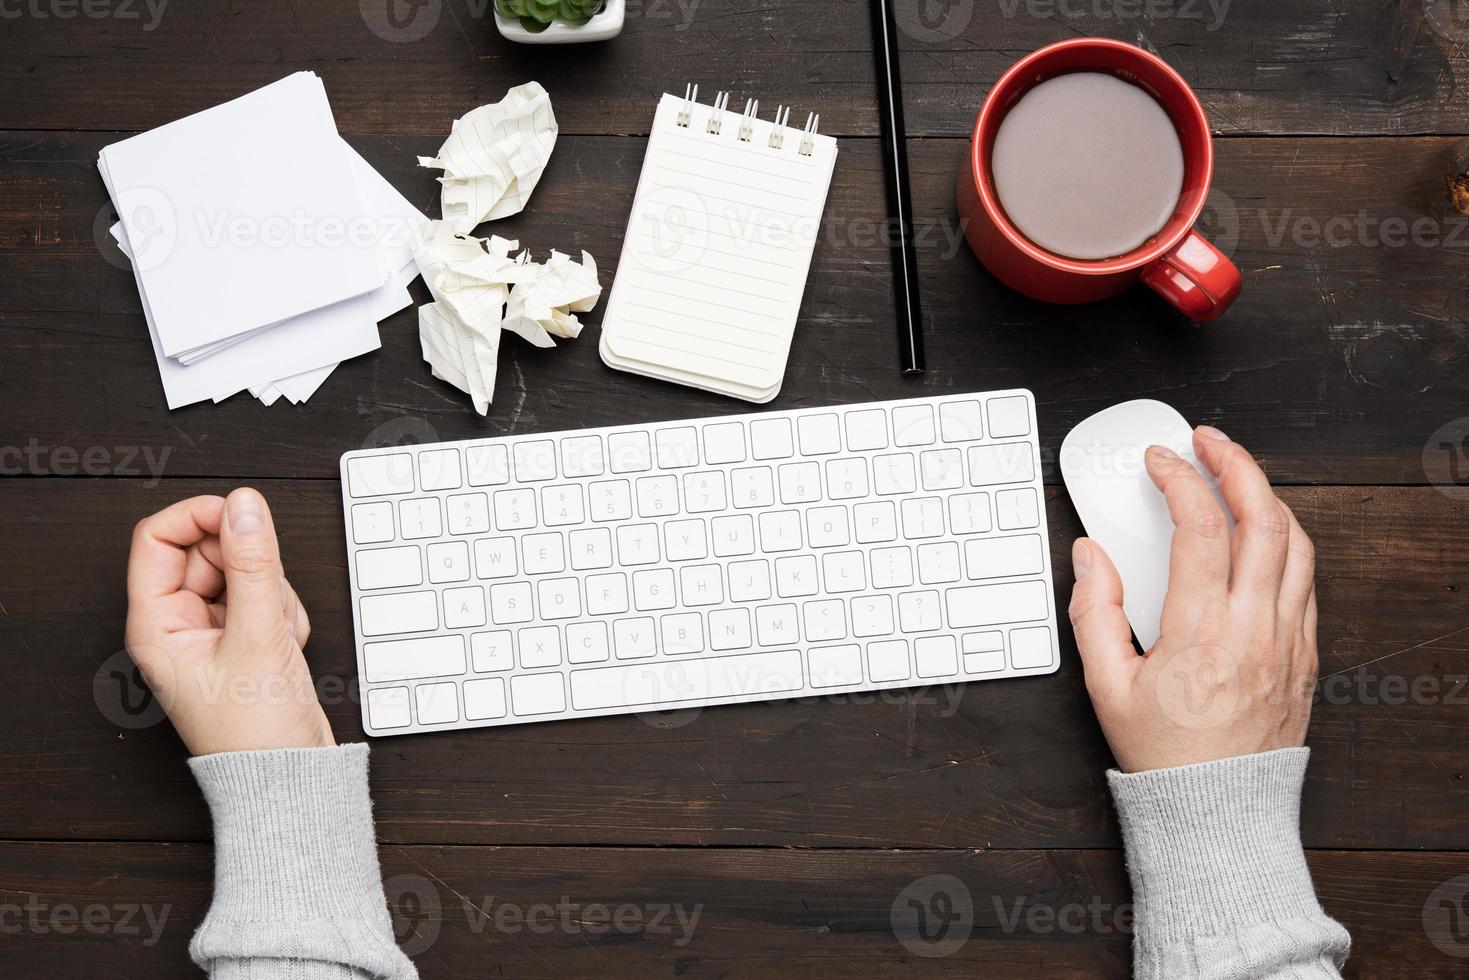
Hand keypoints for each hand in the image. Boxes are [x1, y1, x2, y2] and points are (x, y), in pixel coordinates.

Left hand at [124, 488, 333, 755]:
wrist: (291, 778)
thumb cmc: (257, 733)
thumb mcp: (259, 636)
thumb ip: (254, 564)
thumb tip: (244, 507)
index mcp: (156, 625)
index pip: (157, 539)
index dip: (198, 517)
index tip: (240, 513)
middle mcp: (178, 625)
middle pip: (206, 551)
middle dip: (248, 564)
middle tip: (268, 594)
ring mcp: (213, 632)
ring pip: (242, 571)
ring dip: (272, 591)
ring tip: (277, 635)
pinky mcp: (245, 639)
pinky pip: (266, 595)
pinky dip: (284, 611)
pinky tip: (286, 646)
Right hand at [1068, 427, 1317, 772]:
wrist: (1218, 812)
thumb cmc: (1163, 755)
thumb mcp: (1106, 686)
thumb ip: (1093, 611)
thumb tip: (1091, 554)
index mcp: (1203, 633)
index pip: (1201, 528)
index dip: (1179, 480)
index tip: (1159, 460)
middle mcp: (1256, 629)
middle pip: (1264, 519)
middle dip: (1235, 464)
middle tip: (1207, 442)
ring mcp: (1289, 640)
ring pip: (1298, 543)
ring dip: (1267, 496)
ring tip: (1236, 475)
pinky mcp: (1306, 654)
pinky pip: (1308, 580)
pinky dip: (1286, 541)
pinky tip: (1260, 533)